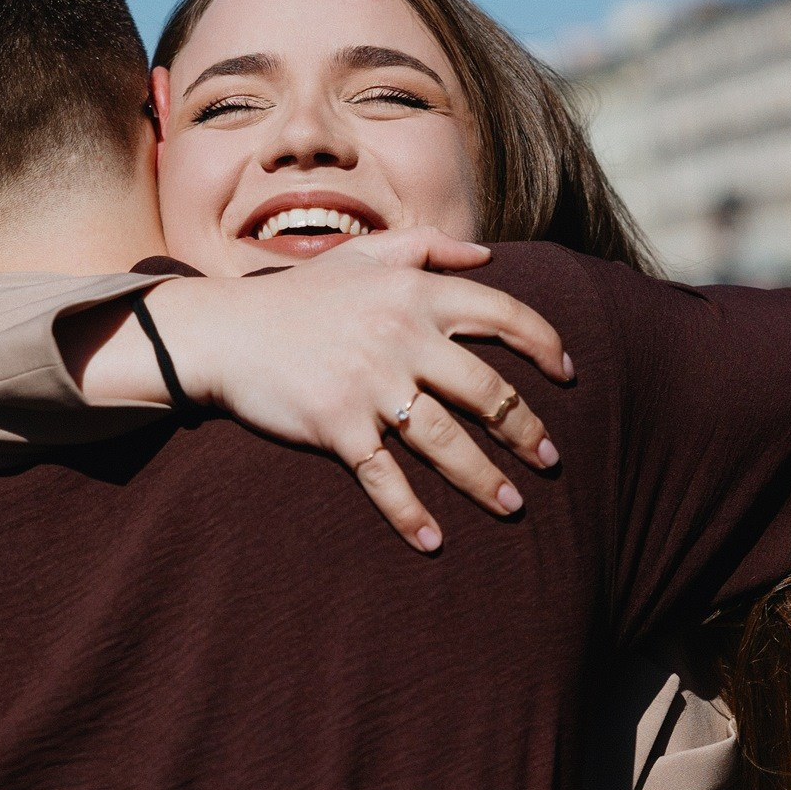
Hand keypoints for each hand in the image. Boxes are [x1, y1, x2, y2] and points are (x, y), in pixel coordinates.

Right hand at [135, 230, 572, 550]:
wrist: (224, 331)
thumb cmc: (298, 296)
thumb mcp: (362, 256)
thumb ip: (427, 247)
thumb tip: (487, 256)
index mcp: (414, 293)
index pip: (502, 314)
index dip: (544, 343)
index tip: (567, 373)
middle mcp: (401, 337)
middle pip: (488, 391)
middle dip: (526, 430)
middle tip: (551, 460)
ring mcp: (371, 386)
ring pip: (447, 441)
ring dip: (485, 480)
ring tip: (513, 506)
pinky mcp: (338, 427)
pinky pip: (385, 478)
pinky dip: (410, 515)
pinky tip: (433, 542)